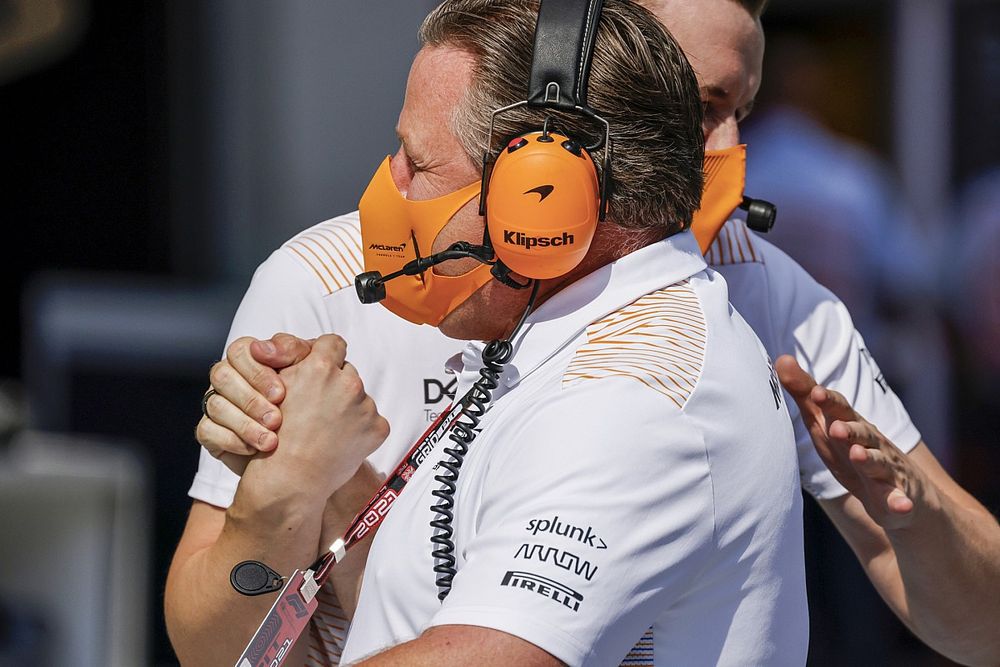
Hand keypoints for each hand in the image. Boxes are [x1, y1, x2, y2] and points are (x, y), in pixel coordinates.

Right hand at [196, 333, 310, 474]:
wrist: (304, 447)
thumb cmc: (307, 401)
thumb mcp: (310, 371)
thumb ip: (292, 351)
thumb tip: (263, 347)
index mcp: (249, 359)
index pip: (240, 351)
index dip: (258, 372)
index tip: (281, 394)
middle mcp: (228, 378)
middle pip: (223, 375)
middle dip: (251, 400)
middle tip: (277, 419)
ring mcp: (215, 403)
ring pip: (215, 404)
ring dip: (245, 424)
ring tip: (271, 441)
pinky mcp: (209, 431)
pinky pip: (207, 430)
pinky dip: (232, 441)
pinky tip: (254, 450)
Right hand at [244, 334, 389, 501]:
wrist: (289, 480)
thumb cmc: (275, 435)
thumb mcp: (276, 388)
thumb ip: (296, 361)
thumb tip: (310, 346)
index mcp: (320, 368)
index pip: (333, 343)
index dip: (325, 354)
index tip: (321, 366)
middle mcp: (348, 383)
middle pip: (348, 372)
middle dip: (336, 384)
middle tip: (319, 407)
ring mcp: (366, 406)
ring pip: (360, 397)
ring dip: (348, 407)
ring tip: (326, 428)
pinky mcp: (377, 428)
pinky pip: (372, 420)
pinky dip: (360, 429)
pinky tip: (340, 441)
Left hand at [776, 355, 932, 530]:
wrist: (899, 489)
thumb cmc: (850, 449)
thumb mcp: (825, 424)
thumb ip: (804, 395)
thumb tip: (782, 359)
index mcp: (853, 425)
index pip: (841, 410)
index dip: (829, 402)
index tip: (816, 393)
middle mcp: (873, 443)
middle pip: (862, 433)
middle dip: (850, 429)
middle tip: (835, 427)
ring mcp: (887, 470)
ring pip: (879, 463)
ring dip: (869, 459)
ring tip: (858, 455)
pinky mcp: (896, 497)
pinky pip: (898, 500)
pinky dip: (900, 502)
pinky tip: (901, 505)